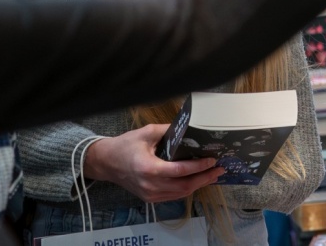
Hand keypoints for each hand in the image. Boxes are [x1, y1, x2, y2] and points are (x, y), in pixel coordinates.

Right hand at [82, 124, 223, 202]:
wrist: (106, 163)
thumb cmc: (125, 145)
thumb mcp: (146, 132)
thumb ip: (167, 130)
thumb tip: (188, 128)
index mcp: (149, 168)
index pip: (180, 170)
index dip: (199, 166)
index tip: (212, 160)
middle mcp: (150, 185)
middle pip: (184, 186)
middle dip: (205, 178)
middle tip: (220, 169)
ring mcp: (150, 194)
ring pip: (181, 194)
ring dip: (199, 185)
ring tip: (213, 175)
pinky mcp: (150, 198)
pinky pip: (173, 196)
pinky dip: (187, 189)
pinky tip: (197, 180)